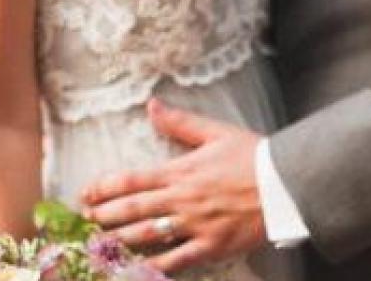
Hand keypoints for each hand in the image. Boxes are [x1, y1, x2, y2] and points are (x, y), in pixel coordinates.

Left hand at [80, 99, 266, 273]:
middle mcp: (182, 199)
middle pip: (133, 209)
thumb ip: (180, 122)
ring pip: (147, 236)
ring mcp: (195, 225)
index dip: (104, 187)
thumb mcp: (215, 132)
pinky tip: (136, 270)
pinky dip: (154, 267)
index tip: (86, 194)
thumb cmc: (253, 156)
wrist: (286, 184)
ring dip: (119, 241)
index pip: (132, 179)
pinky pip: (176, 260)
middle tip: (84, 222)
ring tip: (98, 246)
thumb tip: (152, 105)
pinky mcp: (211, 246)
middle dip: (105, 216)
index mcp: (181, 170)